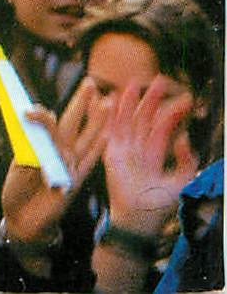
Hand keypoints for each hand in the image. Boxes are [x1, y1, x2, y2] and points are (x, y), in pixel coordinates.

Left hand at [2, 78, 111, 245]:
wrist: (22, 218)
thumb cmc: (21, 189)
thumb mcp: (21, 162)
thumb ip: (31, 146)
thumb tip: (36, 128)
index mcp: (48, 146)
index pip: (54, 121)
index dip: (50, 106)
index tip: (38, 94)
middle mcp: (63, 154)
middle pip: (74, 124)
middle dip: (82, 104)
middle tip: (91, 84)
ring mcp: (70, 167)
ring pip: (83, 138)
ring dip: (95, 120)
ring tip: (105, 102)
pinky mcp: (73, 182)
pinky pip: (81, 161)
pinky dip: (86, 148)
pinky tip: (103, 136)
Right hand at [102, 76, 197, 235]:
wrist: (138, 217)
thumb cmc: (160, 204)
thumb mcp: (182, 183)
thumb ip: (186, 161)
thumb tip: (184, 139)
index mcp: (155, 154)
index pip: (163, 128)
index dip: (172, 113)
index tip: (183, 99)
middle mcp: (139, 148)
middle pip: (145, 118)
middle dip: (152, 100)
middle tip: (159, 80)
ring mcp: (124, 149)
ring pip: (128, 120)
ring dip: (131, 101)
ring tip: (135, 83)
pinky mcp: (111, 152)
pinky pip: (111, 129)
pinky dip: (112, 114)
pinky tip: (113, 99)